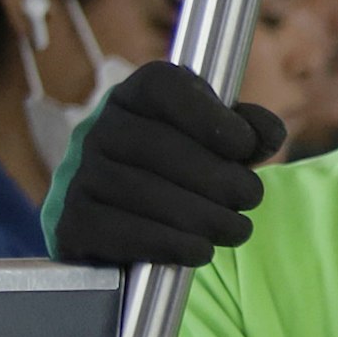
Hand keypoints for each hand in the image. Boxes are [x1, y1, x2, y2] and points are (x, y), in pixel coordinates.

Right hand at [48, 62, 283, 269]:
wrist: (126, 227)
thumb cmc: (183, 176)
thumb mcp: (219, 145)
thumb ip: (247, 131)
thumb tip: (267, 131)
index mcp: (134, 97)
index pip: (163, 87)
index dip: (210, 116)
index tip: (246, 146)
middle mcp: (97, 129)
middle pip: (158, 146)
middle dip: (220, 178)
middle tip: (250, 198)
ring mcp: (78, 174)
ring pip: (144, 193)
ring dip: (204, 217)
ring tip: (235, 229)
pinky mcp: (70, 219)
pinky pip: (122, 232)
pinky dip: (170, 244)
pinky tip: (200, 250)